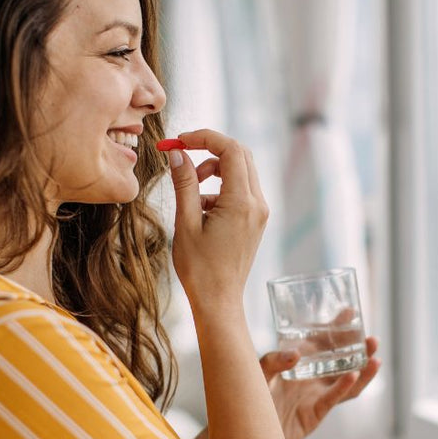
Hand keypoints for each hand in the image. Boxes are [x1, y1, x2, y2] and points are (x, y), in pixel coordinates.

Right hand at [167, 129, 268, 312]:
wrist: (218, 301)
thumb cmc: (199, 269)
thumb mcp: (186, 223)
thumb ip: (184, 184)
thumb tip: (177, 153)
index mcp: (241, 202)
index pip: (230, 149)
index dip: (204, 137)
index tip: (179, 141)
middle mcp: (257, 203)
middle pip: (240, 154)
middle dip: (210, 149)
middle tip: (183, 155)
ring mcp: (260, 212)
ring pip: (242, 170)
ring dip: (215, 168)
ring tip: (191, 189)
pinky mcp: (256, 219)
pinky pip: (242, 189)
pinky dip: (221, 187)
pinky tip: (201, 208)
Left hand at [258, 337, 381, 438]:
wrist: (248, 430)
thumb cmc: (251, 397)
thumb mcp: (258, 371)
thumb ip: (273, 360)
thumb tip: (296, 354)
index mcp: (301, 362)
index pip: (324, 341)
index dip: (338, 327)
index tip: (351, 312)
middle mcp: (313, 376)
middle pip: (342, 360)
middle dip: (359, 349)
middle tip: (371, 338)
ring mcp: (316, 394)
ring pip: (347, 381)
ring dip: (363, 370)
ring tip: (375, 357)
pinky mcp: (316, 412)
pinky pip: (333, 398)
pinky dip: (344, 387)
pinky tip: (353, 375)